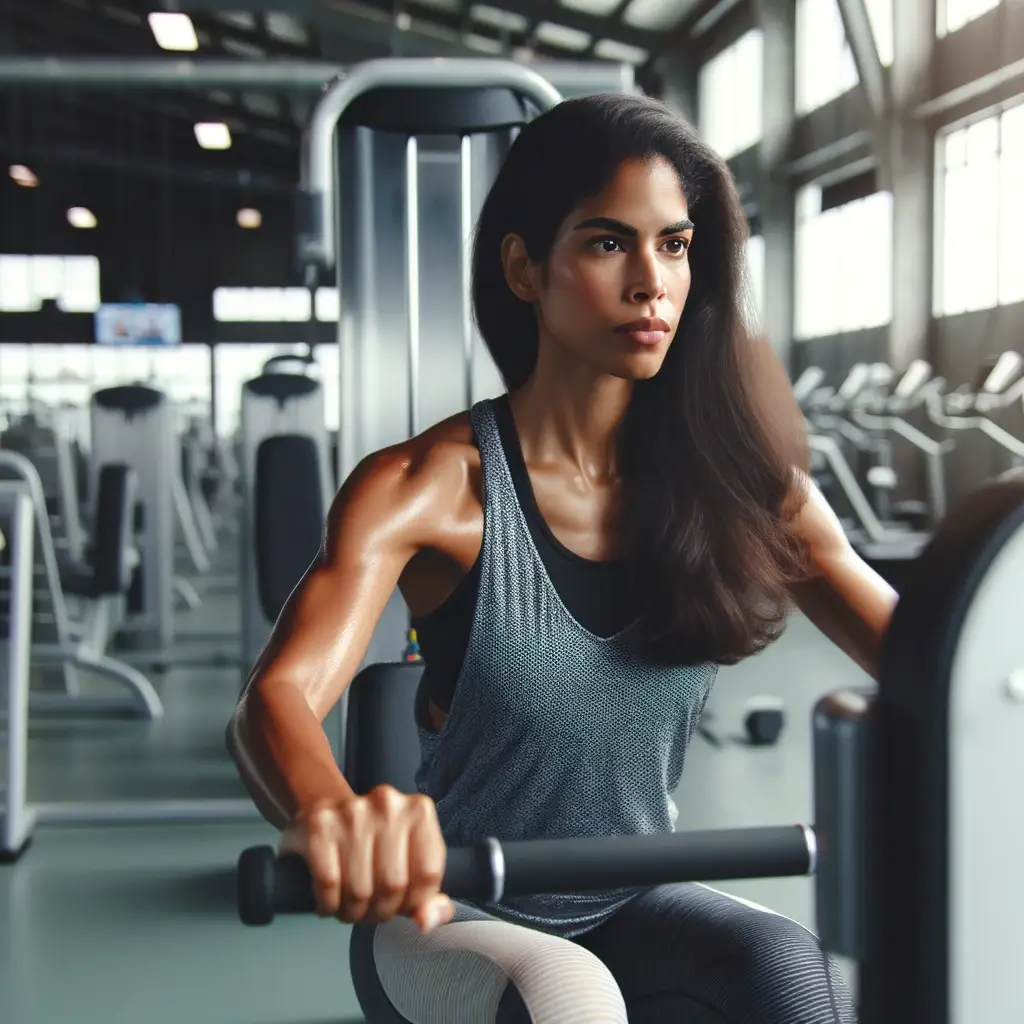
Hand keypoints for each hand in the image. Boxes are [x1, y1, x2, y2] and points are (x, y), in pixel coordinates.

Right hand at [280, 786, 454, 933]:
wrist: (330, 815)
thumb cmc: (375, 844)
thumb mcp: (410, 863)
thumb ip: (428, 898)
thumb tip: (426, 921)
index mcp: (419, 811)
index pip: (428, 874)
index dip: (413, 902)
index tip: (400, 904)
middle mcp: (388, 805)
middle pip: (393, 885)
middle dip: (380, 911)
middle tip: (370, 909)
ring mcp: (352, 812)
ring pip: (360, 890)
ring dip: (353, 912)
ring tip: (350, 906)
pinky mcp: (319, 825)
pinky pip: (329, 884)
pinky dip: (328, 904)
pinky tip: (330, 900)